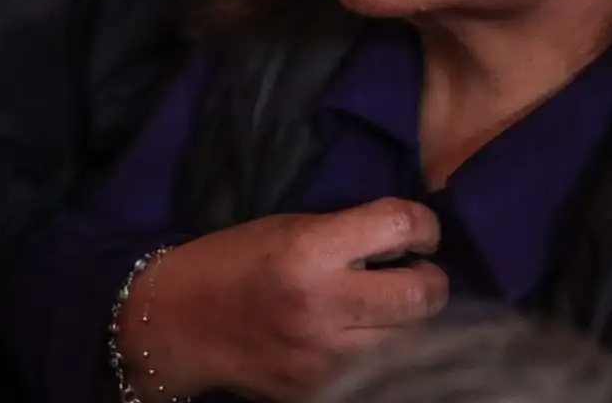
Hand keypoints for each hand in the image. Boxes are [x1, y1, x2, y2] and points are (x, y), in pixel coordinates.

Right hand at [123, 198, 448, 401]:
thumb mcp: (289, 228)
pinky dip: (387, 355)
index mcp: (310, 252)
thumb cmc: (235, 261)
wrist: (179, 323)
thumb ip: (347, 234)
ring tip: (395, 310)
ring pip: (412, 342)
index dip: (424, 225)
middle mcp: (323, 306)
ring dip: (412, 323)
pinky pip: (381, 374)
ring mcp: (324, 359)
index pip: (399, 227)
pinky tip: (371, 339)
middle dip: (431, 280)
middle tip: (418, 274)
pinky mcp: (320, 393)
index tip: (421, 232)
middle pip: (421, 295)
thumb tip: (408, 240)